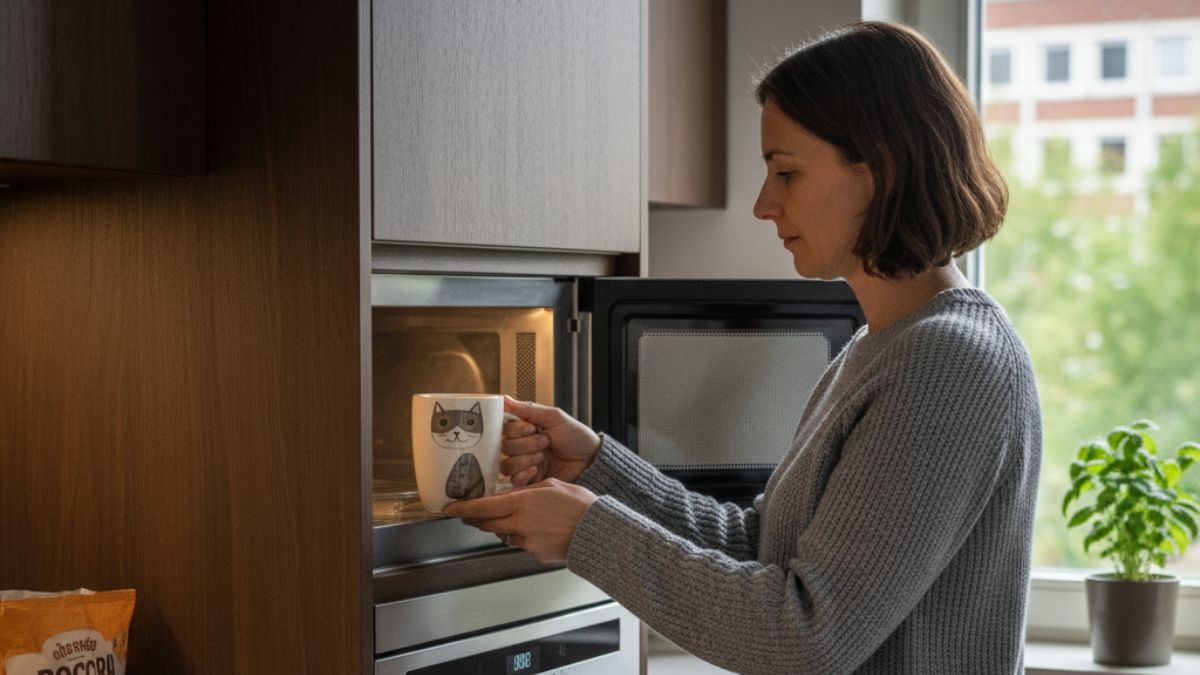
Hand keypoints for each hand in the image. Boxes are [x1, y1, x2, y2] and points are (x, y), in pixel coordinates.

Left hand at [443, 479, 598, 562]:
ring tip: (524, 518)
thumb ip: (527, 491)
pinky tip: (541, 529)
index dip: (463, 509)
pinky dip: (525, 536)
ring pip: (505, 534)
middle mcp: (519, 524)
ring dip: (505, 527)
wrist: (597, 530)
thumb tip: (514, 495)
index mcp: (521, 503)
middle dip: (476, 519)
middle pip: (487, 524)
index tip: (450, 508)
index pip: (482, 508)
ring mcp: (526, 541)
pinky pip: (523, 543)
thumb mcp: (551, 485)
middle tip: (469, 514)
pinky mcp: (535, 553)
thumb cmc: (579, 505)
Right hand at [500, 396, 600, 486]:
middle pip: (505, 446)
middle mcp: (523, 447)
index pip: (505, 429)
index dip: (516, 429)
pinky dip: (523, 474)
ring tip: (542, 457)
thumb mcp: (554, 417)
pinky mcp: (529, 482)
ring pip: (506, 465)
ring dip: (524, 459)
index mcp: (526, 430)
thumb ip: (528, 409)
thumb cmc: (575, 436)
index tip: (532, 428)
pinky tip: (536, 470)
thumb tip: (504, 398)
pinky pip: (513, 481)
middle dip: (525, 444)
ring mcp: (525, 465)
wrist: (590, 461)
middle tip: (545, 442)